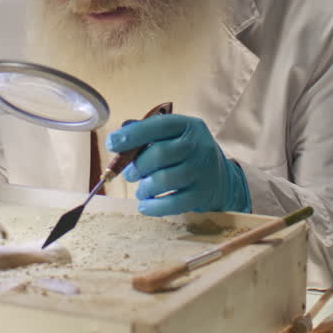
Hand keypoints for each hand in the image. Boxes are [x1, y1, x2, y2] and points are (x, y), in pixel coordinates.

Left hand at [106, 114, 250, 215]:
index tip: (111, 144)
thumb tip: (119, 138)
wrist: (221, 178)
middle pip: (159, 154)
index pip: (157, 126)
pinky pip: (172, 204)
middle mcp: (199, 145)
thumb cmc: (187, 154)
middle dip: (137, 166)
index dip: (132, 135)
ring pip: (163, 180)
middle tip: (129, 174)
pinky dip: (153, 207)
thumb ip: (146, 133)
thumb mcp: (173, 136)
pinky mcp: (202, 194)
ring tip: (142, 190)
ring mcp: (202, 171)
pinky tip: (146, 205)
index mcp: (188, 126)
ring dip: (144, 188)